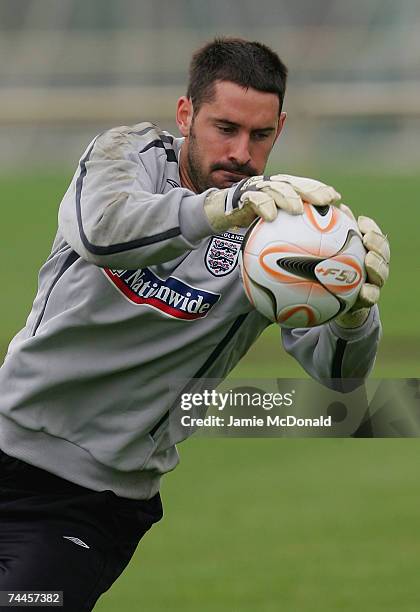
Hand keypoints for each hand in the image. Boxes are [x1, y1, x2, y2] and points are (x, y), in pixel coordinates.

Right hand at [204, 174, 340, 231]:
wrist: (219, 214)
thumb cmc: (247, 221)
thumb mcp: (270, 226)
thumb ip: (287, 231)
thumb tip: (311, 252)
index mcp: (280, 190)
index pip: (303, 186)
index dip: (320, 189)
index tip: (336, 198)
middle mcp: (270, 186)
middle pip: (294, 183)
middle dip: (310, 190)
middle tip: (325, 201)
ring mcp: (256, 189)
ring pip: (275, 188)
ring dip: (288, 197)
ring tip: (298, 209)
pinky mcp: (241, 196)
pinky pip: (253, 199)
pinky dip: (263, 206)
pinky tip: (271, 217)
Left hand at [335, 204, 389, 327]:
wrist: (334, 303)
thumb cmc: (332, 272)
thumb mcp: (332, 253)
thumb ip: (334, 234)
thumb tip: (330, 209)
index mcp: (368, 253)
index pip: (374, 237)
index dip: (371, 228)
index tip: (360, 221)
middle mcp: (375, 267)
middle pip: (383, 253)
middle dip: (378, 244)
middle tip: (367, 239)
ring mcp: (374, 283)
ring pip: (382, 274)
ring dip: (378, 266)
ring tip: (368, 260)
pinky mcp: (368, 301)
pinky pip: (372, 298)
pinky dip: (369, 293)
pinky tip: (363, 291)